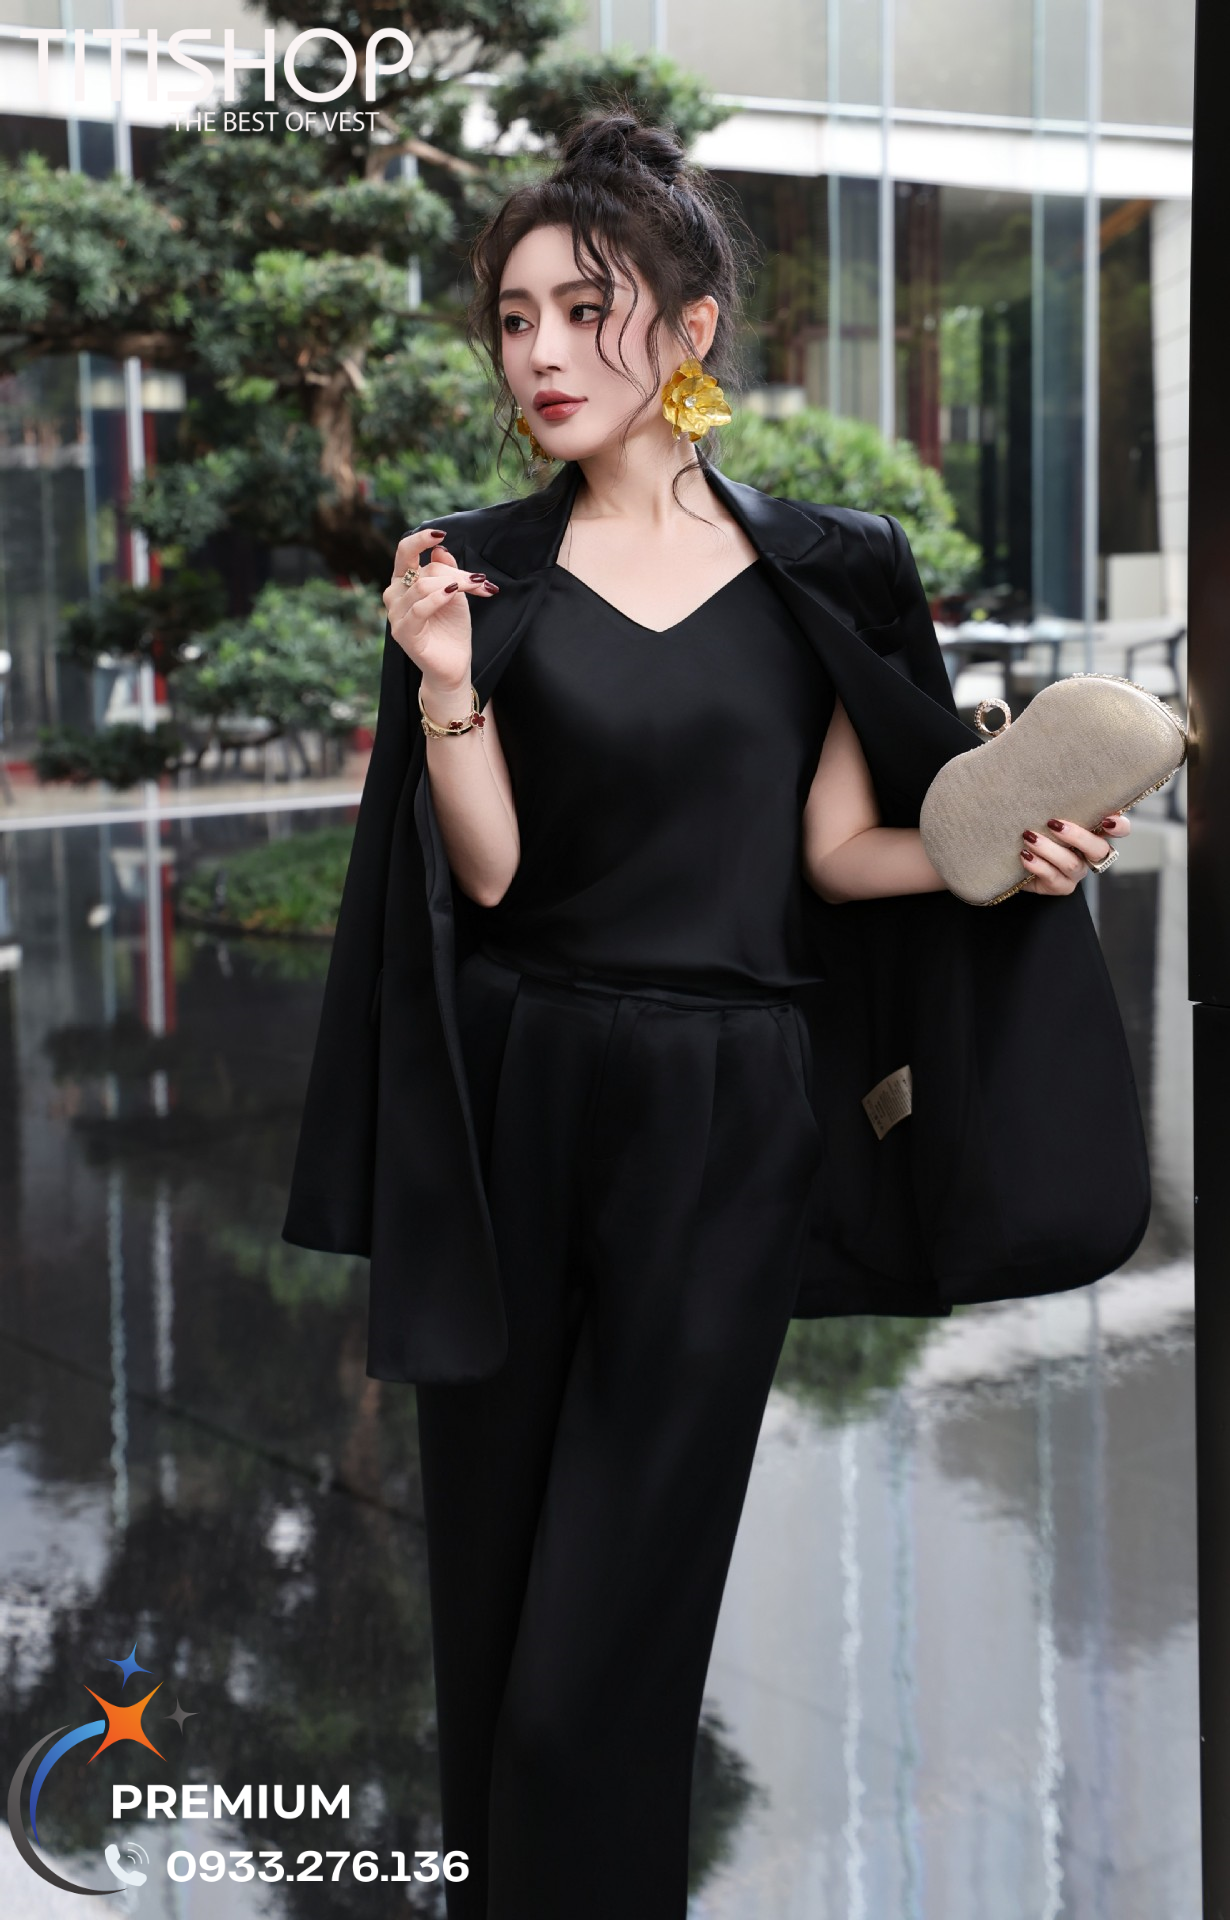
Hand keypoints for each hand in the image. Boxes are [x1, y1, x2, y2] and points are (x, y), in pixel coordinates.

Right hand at [381, 528, 498, 689]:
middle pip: (418, 568)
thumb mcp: (454, 593)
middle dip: (450, 571)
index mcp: (403, 582)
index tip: (441, 533)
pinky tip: (453, 593)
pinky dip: (438, 598)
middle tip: (478, 580)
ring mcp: (396, 615)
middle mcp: (394, 595)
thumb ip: (446, 570)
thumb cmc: (452, 628)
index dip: (420, 540)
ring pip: (423, 586)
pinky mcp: (404, 633)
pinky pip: (420, 608)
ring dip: (454, 584)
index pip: (405, 553)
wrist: (454, 664)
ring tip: (477, 589)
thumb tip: (440, 549)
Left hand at [1018, 812, 1131, 894]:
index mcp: (1093, 832)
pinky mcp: (1060, 886)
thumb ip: (1055, 802)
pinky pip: (1053, 878)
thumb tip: (1044, 775)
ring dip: (1050, 849)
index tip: (1107, 819)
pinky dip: (1038, 865)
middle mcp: (1089, 854)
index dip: (1119, 826)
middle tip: (1053, 824)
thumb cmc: (1035, 828)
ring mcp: (1076, 872)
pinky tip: (1025, 855)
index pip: (1119, 829)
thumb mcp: (1045, 813)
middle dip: (1077, 836)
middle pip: (1098, 849)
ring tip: (1030, 837)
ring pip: (1072, 864)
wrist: (1016, 860)